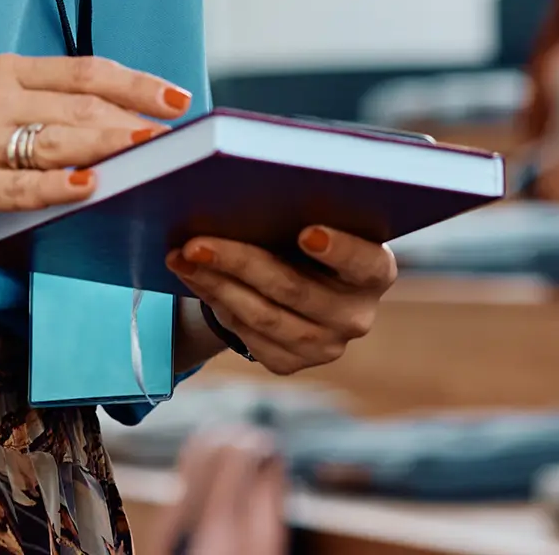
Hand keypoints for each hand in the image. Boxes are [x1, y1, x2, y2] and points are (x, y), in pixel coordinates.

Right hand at [0, 53, 187, 245]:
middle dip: (135, 121)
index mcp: (3, 73)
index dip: (135, 83)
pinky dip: (57, 188)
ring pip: (57, 140)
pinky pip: (18, 186)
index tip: (177, 98)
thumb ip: (34, 108)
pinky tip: (90, 189)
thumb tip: (108, 124)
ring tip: (152, 154)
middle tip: (181, 139)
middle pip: (80, 105)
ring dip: (109, 147)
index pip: (84, 71)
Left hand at [168, 225, 396, 376]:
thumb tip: (244, 195)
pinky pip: (247, 335)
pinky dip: (216, 302)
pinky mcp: (290, 363)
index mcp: (376, 271)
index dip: (340, 248)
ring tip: (182, 257)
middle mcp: (356, 315)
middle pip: (295, 289)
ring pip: (263, 316)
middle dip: (241, 262)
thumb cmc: (306, 234)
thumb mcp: (316, 219)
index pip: (366, 262)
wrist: (299, 280)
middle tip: (197, 242)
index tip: (306, 232)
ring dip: (216, 284)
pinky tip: (194, 277)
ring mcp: (325, 346)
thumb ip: (301, 211)